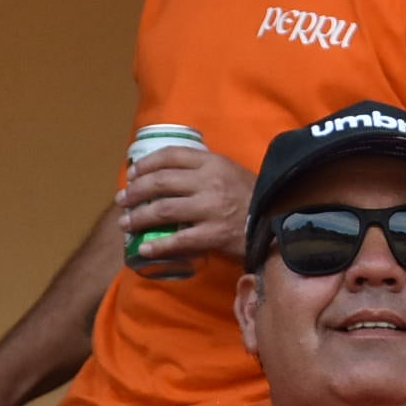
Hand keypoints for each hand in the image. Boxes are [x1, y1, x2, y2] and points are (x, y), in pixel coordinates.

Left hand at [118, 146, 255, 268]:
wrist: (281, 221)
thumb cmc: (254, 196)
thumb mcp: (232, 171)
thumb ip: (206, 169)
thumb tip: (170, 172)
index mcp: (214, 163)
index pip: (170, 156)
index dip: (145, 164)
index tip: (132, 174)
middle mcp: (210, 182)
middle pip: (159, 183)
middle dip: (134, 192)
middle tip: (123, 200)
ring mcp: (211, 209)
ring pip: (163, 210)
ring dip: (138, 218)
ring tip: (126, 223)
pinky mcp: (215, 234)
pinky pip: (179, 240)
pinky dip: (158, 246)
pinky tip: (145, 249)